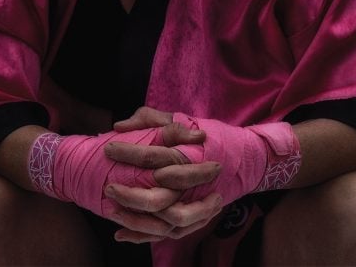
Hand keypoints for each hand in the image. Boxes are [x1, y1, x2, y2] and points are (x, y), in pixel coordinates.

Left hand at [107, 112, 302, 233]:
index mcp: (188, 155)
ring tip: (111, 210)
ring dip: (135, 220)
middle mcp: (193, 183)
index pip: (154, 155)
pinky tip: (120, 234)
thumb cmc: (210, 136)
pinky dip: (143, 236)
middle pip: (158, 196)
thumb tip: (120, 126)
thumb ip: (150, 118)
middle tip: (108, 186)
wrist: (247, 158)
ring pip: (164, 221)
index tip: (108, 147)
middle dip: (130, 194)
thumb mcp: (182, 118)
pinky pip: (168, 233)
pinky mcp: (194, 219)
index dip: (128, 152)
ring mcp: (196, 204)